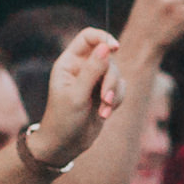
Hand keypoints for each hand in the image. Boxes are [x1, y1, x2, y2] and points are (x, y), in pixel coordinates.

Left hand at [27, 29, 123, 167]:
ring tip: (104, 111)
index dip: (102, 38)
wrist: (65, 145)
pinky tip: (106, 114)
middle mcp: (82, 68)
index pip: (88, 37)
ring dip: (114, 93)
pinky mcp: (104, 93)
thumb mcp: (77, 95)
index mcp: (69, 63)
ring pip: (116, 74)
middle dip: (110, 79)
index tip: (114, 48)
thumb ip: (92, 70)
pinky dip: (117, 100)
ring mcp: (94, 80)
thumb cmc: (63, 120)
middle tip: (105, 99)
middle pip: (107, 58)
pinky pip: (120, 88)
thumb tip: (105, 47)